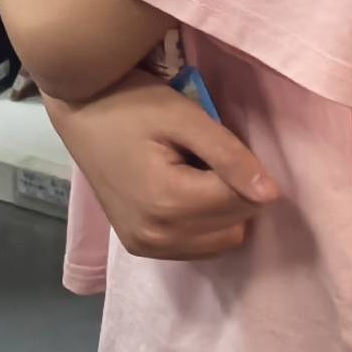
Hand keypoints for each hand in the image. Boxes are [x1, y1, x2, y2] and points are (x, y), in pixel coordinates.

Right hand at [44, 76, 279, 258]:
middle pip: (235, 225)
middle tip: (202, 157)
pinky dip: (202, 225)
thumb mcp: (184, 117)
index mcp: (169, 202)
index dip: (244, 170)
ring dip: (220, 212)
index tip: (217, 144)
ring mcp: (146, 246)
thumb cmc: (131, 103)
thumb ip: (229, 155)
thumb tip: (272, 194)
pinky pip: (196, 248)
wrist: (78, 110)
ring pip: (221, 242)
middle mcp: (158, 236)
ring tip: (192, 175)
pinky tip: (182, 194)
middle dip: (234, 192)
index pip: (244, 202)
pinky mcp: (139, 248)